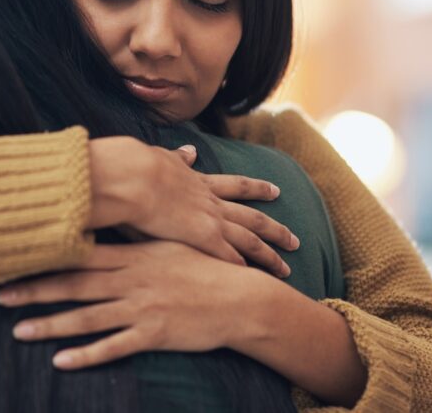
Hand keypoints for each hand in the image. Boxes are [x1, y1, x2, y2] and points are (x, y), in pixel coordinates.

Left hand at [0, 241, 272, 368]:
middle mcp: (132, 280)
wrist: (239, 297)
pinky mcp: (153, 334)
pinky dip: (86, 355)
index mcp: (133, 255)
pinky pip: (114, 347)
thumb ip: (134, 236)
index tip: (16, 257)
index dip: (47, 256)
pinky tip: (61, 360)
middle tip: (0, 294)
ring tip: (18, 330)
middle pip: (75, 285)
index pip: (81, 254)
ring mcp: (141, 308)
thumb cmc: (203, 267)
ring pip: (88, 318)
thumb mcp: (167, 243)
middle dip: (35, 290)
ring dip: (51, 325)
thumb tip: (106, 220)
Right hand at [87, 136, 297, 274]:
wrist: (136, 177)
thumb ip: (178, 158)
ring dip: (270, 255)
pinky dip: (243, 269)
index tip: (275, 191)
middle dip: (275, 229)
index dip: (257, 189)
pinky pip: (230, 258)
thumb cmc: (141, 167)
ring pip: (250, 241)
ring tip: (286, 268)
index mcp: (200, 183)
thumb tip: (191, 151)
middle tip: (295, 239)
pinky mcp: (203, 239)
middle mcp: (211, 203)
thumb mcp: (163, 157)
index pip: (236, 186)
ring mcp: (211, 221)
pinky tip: (254, 280)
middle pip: (252, 218)